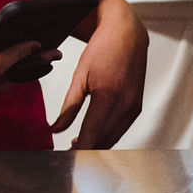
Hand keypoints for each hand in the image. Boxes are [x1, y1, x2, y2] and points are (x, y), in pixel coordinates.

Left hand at [51, 0, 147, 147]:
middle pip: (103, 141)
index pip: (92, 135)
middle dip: (86, 151)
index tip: (66, 158)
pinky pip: (121, 129)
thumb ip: (68, 106)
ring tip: (77, 144)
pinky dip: (107, 135)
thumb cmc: (103, 50)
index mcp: (108, 96)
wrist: (127, 34)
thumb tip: (56, 129)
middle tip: (67, 152)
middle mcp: (125, 105)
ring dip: (96, 145)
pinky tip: (94, 133)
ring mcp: (134, 107)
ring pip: (113, 138)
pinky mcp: (137, 107)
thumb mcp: (80, 75)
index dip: (78, 151)